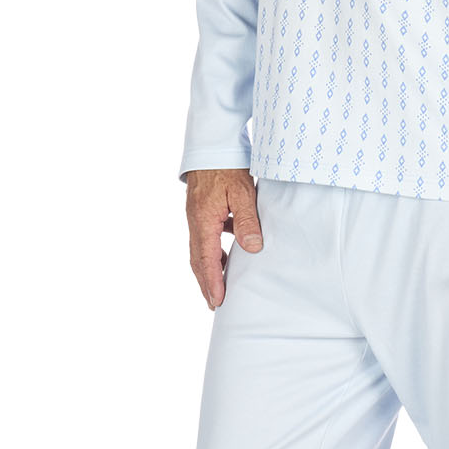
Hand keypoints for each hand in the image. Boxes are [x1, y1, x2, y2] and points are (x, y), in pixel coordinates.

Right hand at [186, 168, 261, 308]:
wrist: (211, 145)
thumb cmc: (227, 167)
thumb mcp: (242, 192)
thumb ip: (247, 220)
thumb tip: (252, 248)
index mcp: (204, 220)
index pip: (206, 259)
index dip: (212, 282)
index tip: (217, 301)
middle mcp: (196, 221)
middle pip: (198, 260)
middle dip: (206, 283)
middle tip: (215, 303)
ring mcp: (196, 216)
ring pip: (200, 249)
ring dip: (208, 269)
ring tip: (219, 286)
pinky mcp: (201, 211)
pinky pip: (205, 237)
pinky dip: (213, 251)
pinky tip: (227, 254)